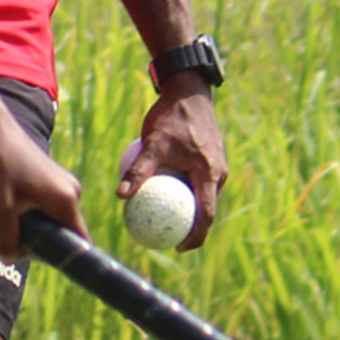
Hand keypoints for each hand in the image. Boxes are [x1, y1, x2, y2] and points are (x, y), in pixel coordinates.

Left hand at [0, 111, 80, 257]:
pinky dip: (3, 210)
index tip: (19, 250)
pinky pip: (25, 207)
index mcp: (65, 200)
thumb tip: (9, 255)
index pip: (75, 243)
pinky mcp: (37, 180)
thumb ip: (6, 240)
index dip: (50, 255)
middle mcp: (66, 194)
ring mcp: (52, 186)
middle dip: (11, 237)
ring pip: (30, 222)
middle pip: (46, 235)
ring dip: (1, 225)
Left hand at [118, 82, 226, 249]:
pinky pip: (200, 183)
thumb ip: (138, 171)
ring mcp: (216, 165)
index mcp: (209, 174)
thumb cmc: (170, 117)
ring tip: (167, 223)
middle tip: (169, 240)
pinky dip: (188, 193)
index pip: (206, 214)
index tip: (179, 248)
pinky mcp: (210, 159)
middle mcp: (218, 172)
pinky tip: (166, 195)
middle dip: (192, 229)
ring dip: (190, 211)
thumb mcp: (152, 144)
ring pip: (205, 196)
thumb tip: (120, 196)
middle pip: (208, 209)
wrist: (188, 92)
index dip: (196, 236)